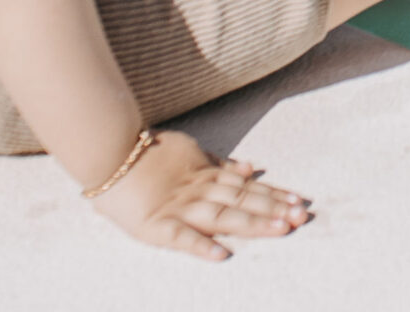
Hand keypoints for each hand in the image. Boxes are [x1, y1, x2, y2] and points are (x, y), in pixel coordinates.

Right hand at [92, 130, 308, 260]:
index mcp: (207, 176)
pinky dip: (201, 245)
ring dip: (253, 222)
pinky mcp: (156, 225)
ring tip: (280, 229)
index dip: (274, 194)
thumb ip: (219, 163)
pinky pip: (181, 237)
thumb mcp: (191, 154)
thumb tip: (251, 167)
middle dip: (274, 209)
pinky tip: (222, 255)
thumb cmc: (149, 156)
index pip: (248, 186)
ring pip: (223, 215)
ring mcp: (179, 207)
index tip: (299, 201)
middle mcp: (199, 191)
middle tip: (301, 217)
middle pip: (243, 200)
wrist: (109, 154)